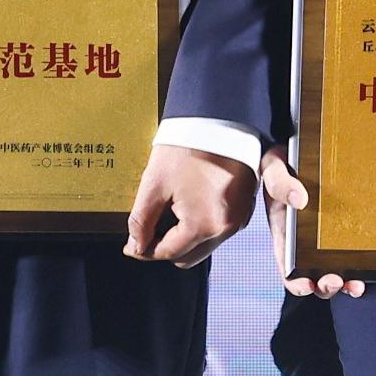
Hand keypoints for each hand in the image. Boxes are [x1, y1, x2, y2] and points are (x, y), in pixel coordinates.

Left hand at [125, 143, 256, 268]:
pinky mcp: (244, 209)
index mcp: (204, 224)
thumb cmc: (189, 145)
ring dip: (183, 236)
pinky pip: (217, 230)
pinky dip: (199, 224)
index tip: (132, 246)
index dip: (145, 250)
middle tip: (148, 228)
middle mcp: (227, 228)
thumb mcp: (154, 182)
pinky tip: (186, 203)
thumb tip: (136, 246)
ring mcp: (239, 219)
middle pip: (188, 256)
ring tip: (168, 209)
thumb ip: (142, 219)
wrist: (219, 120)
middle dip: (165, 246)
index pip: (169, 253)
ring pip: (203, 245)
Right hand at [260, 148, 363, 298]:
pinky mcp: (342, 232)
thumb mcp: (273, 168)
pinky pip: (352, 255)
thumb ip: (279, 182)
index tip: (307, 285)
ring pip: (335, 271)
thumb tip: (299, 200)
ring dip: (345, 284)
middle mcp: (303, 242)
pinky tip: (368, 270)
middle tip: (336, 281)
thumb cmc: (282, 165)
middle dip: (325, 286)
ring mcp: (323, 240)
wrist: (299, 154)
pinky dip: (360, 267)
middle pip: (313, 276)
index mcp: (283, 232)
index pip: (286, 266)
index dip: (296, 281)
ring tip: (355, 285)